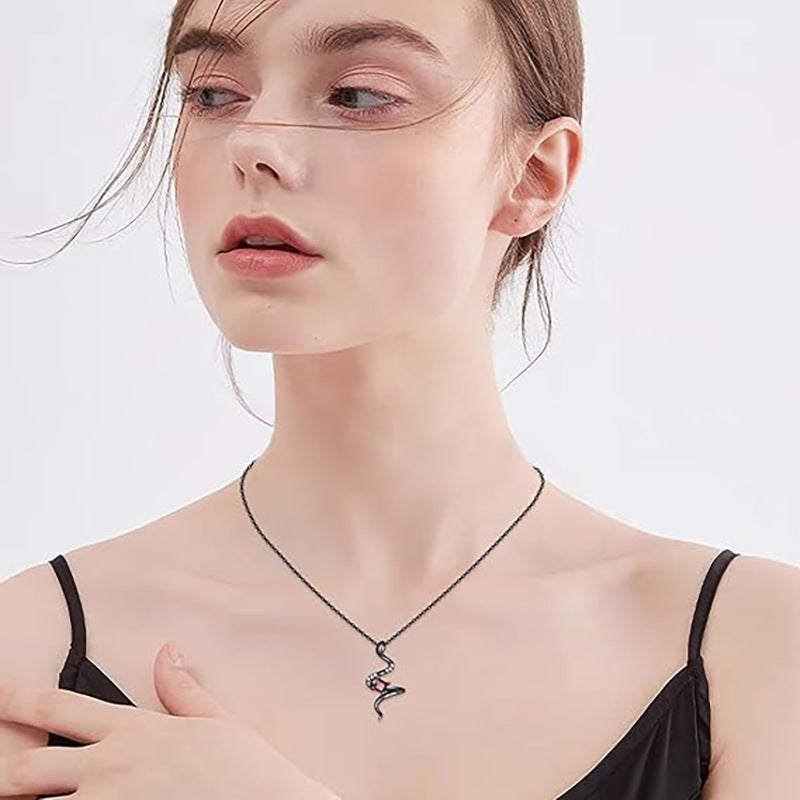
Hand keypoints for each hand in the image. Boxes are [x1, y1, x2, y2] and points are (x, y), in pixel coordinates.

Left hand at [0, 642, 341, 798]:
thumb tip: (167, 651)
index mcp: (134, 731)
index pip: (61, 706)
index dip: (19, 697)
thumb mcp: (215, 720)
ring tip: (12, 796)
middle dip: (0, 772)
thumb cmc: (245, 770)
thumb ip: (182, 688)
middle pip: (28, 769)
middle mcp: (111, 768)